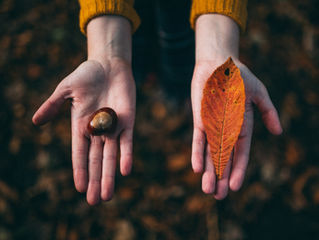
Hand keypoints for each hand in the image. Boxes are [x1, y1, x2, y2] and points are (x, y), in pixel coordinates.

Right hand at [32, 16, 134, 204]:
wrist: (108, 65)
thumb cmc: (86, 75)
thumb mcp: (65, 90)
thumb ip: (53, 105)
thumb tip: (35, 121)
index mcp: (81, 126)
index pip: (80, 153)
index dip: (80, 170)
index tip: (79, 188)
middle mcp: (98, 131)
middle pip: (96, 160)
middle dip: (95, 180)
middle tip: (94, 202)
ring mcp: (113, 128)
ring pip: (111, 156)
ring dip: (109, 176)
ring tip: (106, 196)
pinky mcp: (128, 121)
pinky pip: (127, 141)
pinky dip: (126, 156)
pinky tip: (124, 171)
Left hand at [191, 14, 281, 199]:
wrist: (218, 63)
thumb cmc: (239, 77)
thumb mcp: (259, 94)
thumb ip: (268, 112)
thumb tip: (279, 132)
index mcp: (242, 126)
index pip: (241, 153)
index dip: (239, 169)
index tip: (236, 187)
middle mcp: (226, 130)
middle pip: (224, 158)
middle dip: (222, 177)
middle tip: (219, 197)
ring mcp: (212, 126)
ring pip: (210, 153)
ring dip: (209, 171)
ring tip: (208, 190)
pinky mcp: (199, 119)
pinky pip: (198, 139)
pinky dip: (197, 152)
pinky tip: (197, 168)